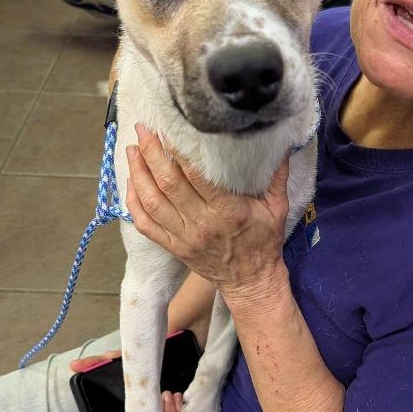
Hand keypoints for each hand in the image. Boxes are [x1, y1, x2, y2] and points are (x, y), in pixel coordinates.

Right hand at [69, 351, 183, 411]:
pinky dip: (179, 409)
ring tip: (167, 395)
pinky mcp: (177, 407)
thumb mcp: (116, 358)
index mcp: (132, 408)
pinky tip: (176, 396)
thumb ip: (96, 363)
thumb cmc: (137, 356)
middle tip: (159, 400)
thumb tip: (74, 365)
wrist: (163, 342)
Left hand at [125, 123, 289, 300]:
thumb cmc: (264, 242)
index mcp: (227, 210)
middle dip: (151, 153)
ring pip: (152, 202)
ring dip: (138, 174)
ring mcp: (184, 237)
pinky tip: (130, 183)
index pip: (196, 175)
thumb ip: (277, 174)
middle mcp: (201, 223)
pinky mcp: (174, 247)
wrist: (252, 282)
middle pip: (168, 183)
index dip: (178, 151)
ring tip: (132, 150)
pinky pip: (146, 225)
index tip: (168, 129)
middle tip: (143, 130)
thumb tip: (281, 142)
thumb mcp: (277, 207)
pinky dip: (134, 203)